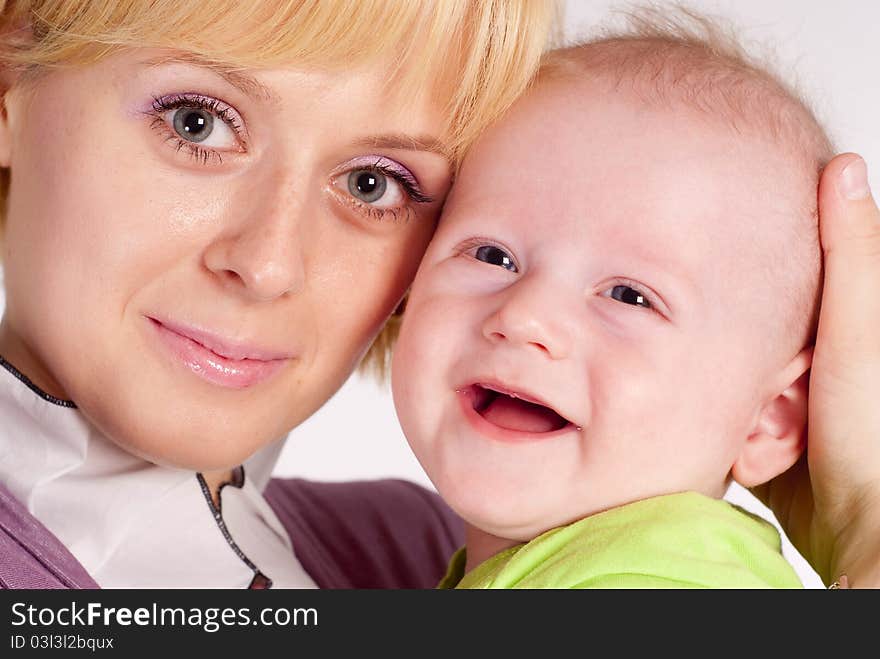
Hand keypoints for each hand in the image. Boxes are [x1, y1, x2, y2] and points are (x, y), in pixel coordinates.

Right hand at [752, 153, 879, 586]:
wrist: (860, 531)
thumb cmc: (873, 435)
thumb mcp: (857, 333)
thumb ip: (850, 256)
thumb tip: (841, 166)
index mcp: (840, 325)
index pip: (784, 276)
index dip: (757, 273)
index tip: (732, 270)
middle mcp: (810, 361)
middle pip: (747, 325)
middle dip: (734, 342)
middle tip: (744, 360)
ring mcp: (783, 401)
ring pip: (726, 372)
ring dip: (722, 387)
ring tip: (742, 404)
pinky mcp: (760, 440)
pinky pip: (718, 416)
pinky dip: (718, 423)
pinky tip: (731, 431)